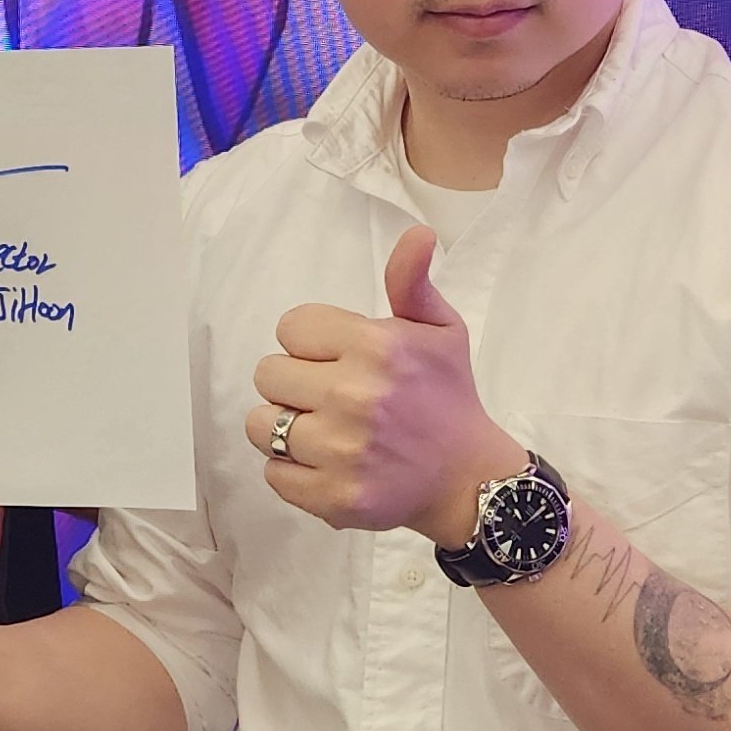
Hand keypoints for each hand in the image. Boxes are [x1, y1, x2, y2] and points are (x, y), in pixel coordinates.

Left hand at [245, 225, 525, 539]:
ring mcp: (341, 450)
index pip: (290, 328)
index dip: (310, 343)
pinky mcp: (333, 496)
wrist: (470, 480)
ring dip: (285, 427)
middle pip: (267, 374)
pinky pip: (273, 473)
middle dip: (295, 383)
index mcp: (376, 347)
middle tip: (330, 397)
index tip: (338, 359)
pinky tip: (327, 464)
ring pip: (260, 425)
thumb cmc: (448, 397)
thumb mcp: (441, 330)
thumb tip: (417, 234)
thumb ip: (412, 282)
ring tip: (323, 431)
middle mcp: (354, 396)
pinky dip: (293, 471)